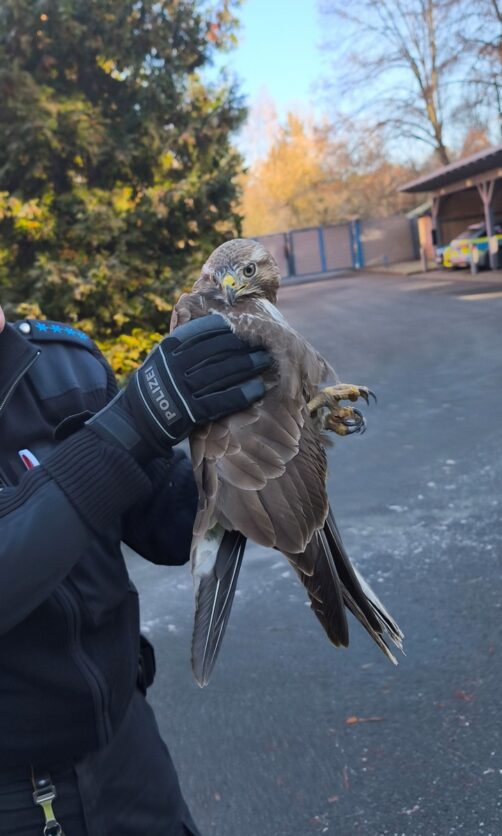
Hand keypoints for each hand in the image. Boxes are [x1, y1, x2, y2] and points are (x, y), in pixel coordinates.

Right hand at [87, 315, 271, 459]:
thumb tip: (215, 327)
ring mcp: (182, 389)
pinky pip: (221, 401)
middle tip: (264, 344)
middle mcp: (175, 366)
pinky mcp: (190, 412)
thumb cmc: (157, 385)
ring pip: (222, 374)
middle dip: (243, 346)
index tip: (245, 327)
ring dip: (247, 366)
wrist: (137, 420)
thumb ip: (184, 345)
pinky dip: (242, 394)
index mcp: (169, 348)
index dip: (227, 330)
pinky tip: (258, 389)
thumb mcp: (163, 358)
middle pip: (216, 351)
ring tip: (265, 361)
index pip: (203, 332)